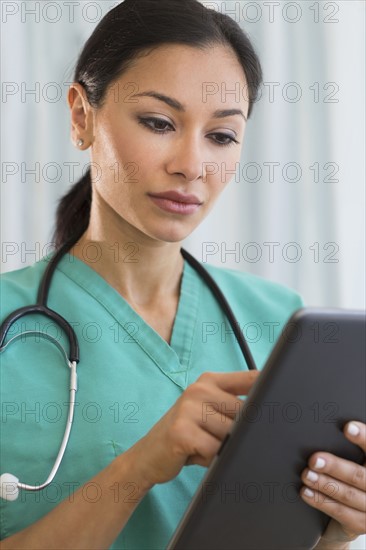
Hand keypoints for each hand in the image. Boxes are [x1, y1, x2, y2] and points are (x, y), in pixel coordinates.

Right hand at [130, 370, 259, 487]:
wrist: (148, 455)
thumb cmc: (186, 434)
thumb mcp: (209, 412)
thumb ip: (234, 406)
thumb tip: (270, 414)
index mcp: (209, 380)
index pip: (251, 378)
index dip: (271, 390)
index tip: (285, 403)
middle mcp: (199, 389)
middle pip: (245, 413)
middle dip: (240, 433)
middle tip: (218, 438)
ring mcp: (189, 408)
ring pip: (231, 434)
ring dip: (223, 449)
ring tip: (204, 446)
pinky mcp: (182, 431)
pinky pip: (215, 450)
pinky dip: (211, 459)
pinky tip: (196, 454)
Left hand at [300, 421, 365, 548]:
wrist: (355, 510)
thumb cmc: (352, 477)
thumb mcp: (355, 459)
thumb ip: (349, 446)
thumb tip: (330, 424)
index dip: (364, 437)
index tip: (347, 428)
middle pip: (359, 476)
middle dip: (335, 466)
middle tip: (314, 459)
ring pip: (348, 495)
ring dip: (324, 484)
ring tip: (306, 474)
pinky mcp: (361, 524)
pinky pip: (340, 512)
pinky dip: (321, 501)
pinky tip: (306, 492)